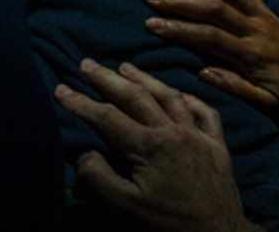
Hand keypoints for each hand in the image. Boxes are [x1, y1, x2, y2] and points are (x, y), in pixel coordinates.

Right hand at [56, 61, 257, 231]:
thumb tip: (84, 153)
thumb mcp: (128, 209)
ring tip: (124, 66)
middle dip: (106, 78)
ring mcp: (198, 136)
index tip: (60, 89)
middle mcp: (172, 132)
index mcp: (148, 146)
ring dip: (144, 78)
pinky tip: (180, 93)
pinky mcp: (218, 146)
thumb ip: (100, 178)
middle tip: (86, 63)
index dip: (80, 102)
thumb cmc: (170, 225)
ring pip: (168, 96)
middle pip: (134, 96)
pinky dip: (191, 98)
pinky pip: (206, 113)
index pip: (106, 117)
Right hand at [142, 0, 278, 119]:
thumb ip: (236, 87)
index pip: (209, 37)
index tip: (151, 24)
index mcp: (252, 55)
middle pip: (212, 7)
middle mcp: (255, 29)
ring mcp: (261, 15)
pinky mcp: (265, 9)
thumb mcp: (268, 105)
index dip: (178, 29)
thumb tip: (201, 72)